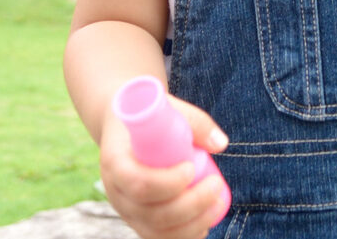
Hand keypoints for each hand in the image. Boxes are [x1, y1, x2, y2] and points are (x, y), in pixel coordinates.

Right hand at [100, 97, 229, 238]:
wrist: (127, 130)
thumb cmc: (151, 119)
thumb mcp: (168, 110)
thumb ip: (195, 122)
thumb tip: (220, 144)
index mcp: (115, 162)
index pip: (138, 183)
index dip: (168, 182)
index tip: (191, 167)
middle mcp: (116, 192)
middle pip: (151, 213)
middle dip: (191, 204)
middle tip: (216, 184)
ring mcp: (127, 211)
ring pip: (157, 231)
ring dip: (194, 222)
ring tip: (218, 202)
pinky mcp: (139, 221)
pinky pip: (160, 238)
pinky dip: (185, 235)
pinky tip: (206, 223)